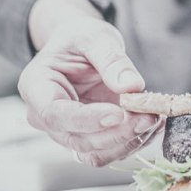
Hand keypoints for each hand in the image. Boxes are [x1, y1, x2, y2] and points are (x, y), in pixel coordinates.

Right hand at [20, 0, 160, 166]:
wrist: (77, 50)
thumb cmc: (78, 40)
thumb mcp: (93, 37)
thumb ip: (111, 59)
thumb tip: (132, 86)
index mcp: (36, 88)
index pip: (56, 114)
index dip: (87, 119)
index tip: (119, 114)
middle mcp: (45, 118)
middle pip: (79, 140)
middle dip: (117, 132)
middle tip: (150, 115)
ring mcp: (65, 133)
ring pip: (95, 154)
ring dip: (127, 143)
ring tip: (154, 119)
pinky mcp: (87, 140)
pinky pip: (108, 152)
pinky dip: (132, 143)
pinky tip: (150, 126)